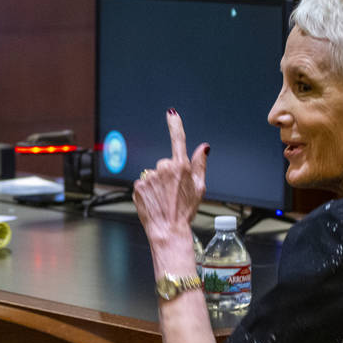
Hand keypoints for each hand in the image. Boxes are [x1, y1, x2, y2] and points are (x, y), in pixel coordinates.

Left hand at [132, 109, 208, 246]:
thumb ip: (200, 164)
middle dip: (167, 175)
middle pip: (164, 164)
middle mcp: (164, 168)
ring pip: (153, 175)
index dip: (175, 124)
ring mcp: (149, 176)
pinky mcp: (138, 185)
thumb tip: (204, 147)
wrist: (168, 229)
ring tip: (163, 199)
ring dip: (157, 184)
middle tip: (173, 192)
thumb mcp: (200, 187)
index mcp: (181, 166)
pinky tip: (153, 201)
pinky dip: (147, 191)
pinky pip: (143, 184)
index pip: (178, 139)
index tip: (171, 113)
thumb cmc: (185, 211)